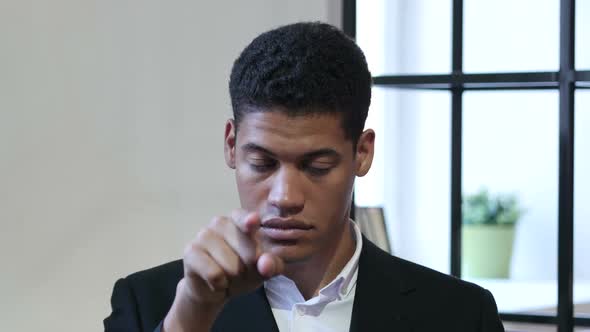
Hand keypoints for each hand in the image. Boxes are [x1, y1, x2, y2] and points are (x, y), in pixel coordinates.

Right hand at [163, 210, 283, 331]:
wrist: (215, 289)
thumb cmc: (242, 272)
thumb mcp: (262, 269)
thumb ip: (271, 265)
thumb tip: (265, 265)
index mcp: (239, 220)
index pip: (246, 218)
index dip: (250, 222)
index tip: (254, 220)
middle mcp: (220, 222)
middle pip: (247, 250)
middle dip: (249, 270)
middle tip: (241, 272)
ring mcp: (203, 235)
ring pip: (230, 265)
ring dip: (234, 279)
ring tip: (228, 276)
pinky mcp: (191, 251)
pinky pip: (214, 273)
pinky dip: (220, 284)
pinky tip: (216, 282)